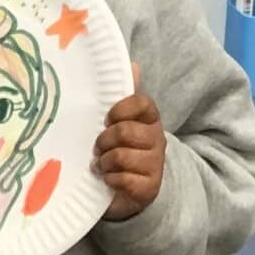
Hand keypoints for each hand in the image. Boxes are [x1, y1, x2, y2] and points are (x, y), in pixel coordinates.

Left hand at [94, 63, 165, 221]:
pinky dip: (111, 180)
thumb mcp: (116, 122)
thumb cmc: (119, 149)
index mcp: (149, 119)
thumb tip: (133, 64)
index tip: (107, 118)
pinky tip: (108, 180)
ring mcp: (155, 164)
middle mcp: (156, 139)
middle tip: (98, 147)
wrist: (126, 190)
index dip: (121, 109)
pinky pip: (125, 179)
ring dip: (105, 162)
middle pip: (126, 131)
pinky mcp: (149, 188)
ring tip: (101, 165)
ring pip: (122, 156)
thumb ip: (122, 94)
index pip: (142, 103)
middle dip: (105, 140)